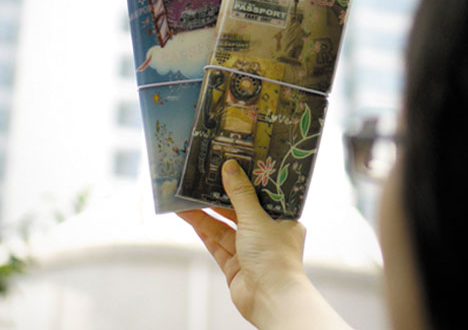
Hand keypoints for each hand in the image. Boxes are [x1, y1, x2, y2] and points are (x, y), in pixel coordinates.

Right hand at [178, 160, 351, 329]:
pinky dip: (203, 232)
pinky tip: (189, 217)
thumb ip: (240, 194)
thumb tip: (230, 167)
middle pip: (239, 211)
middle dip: (219, 198)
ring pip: (224, 228)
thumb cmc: (273, 257)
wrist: (270, 299)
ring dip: (206, 214)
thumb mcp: (255, 218)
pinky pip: (216, 244)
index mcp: (282, 220)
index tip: (228, 167)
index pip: (262, 196)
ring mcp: (250, 250)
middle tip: (200, 181)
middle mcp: (267, 234)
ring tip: (185, 199)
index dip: (245, 182)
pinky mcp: (234, 265)